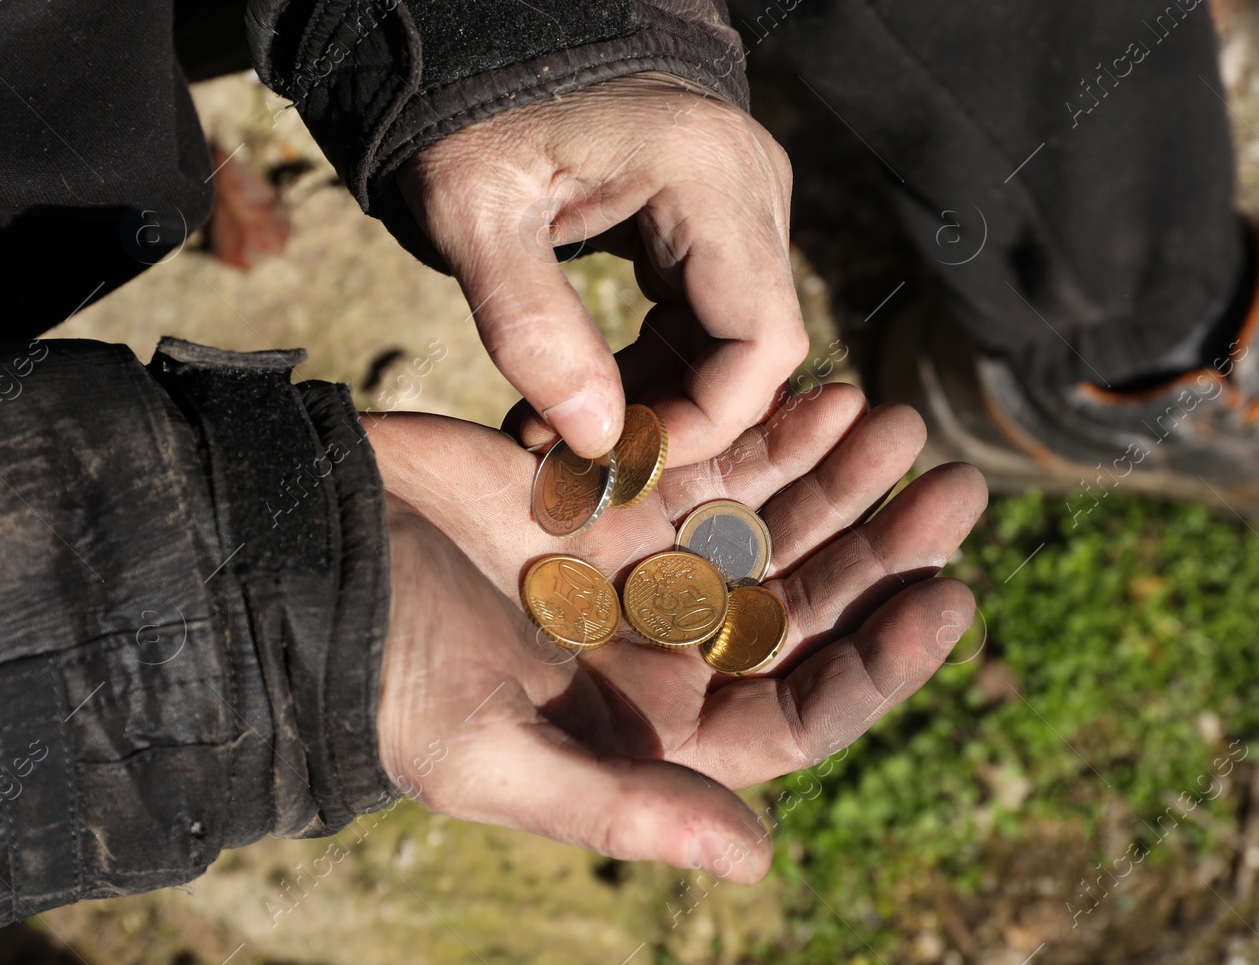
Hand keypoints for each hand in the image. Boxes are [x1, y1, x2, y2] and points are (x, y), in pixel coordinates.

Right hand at [367, 386, 986, 881]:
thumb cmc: (387, 675)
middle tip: (957, 485)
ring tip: (897, 418)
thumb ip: (625, 807)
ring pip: (775, 522)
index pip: (804, 706)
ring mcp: (648, 564)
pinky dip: (768, 430)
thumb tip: (756, 865)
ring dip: (840, 477)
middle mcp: (668, 651)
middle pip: (808, 602)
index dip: (884, 659)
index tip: (949, 594)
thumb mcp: (495, 758)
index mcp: (658, 733)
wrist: (302, 564)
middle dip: (885, 547)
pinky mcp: (617, 492)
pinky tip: (819, 393)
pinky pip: (717, 460)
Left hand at [399, 72, 806, 464]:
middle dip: (678, 416)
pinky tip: (584, 387)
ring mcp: (741, 193)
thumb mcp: (474, 212)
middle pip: (758, 344)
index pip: (762, 337)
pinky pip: (710, 311)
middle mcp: (749, 181)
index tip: (625, 458)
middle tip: (585, 458)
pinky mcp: (716, 210)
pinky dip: (656, 360)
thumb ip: (530, 326)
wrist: (490, 27)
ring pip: (736, 335)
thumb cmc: (475, 105)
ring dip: (661, 394)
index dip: (711, 419)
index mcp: (705, 172)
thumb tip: (597, 440)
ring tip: (561, 428)